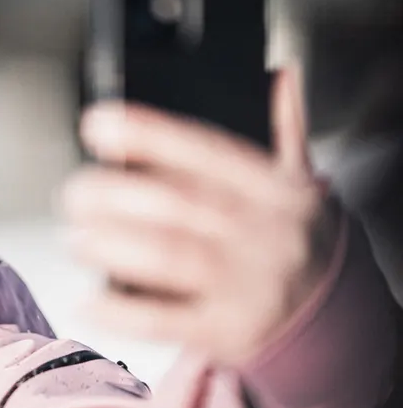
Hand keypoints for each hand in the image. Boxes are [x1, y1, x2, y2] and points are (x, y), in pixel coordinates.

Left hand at [61, 69, 340, 366]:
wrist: (333, 321)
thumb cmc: (297, 244)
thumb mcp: (300, 186)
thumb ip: (285, 132)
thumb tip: (281, 74)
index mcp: (275, 191)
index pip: (206, 151)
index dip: (148, 134)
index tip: (97, 124)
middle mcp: (264, 236)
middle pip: (178, 204)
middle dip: (114, 195)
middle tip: (74, 192)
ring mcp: (246, 287)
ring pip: (170, 257)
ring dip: (112, 245)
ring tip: (74, 237)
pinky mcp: (226, 332)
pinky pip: (164, 321)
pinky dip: (119, 312)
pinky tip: (86, 301)